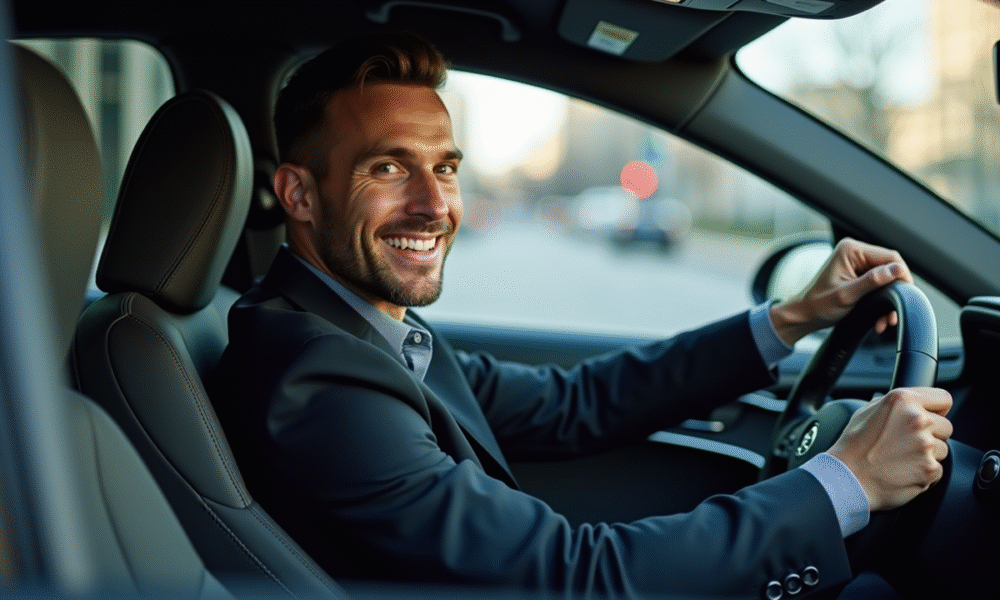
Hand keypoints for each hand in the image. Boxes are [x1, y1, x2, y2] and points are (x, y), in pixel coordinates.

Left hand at [769, 238, 912, 345]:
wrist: (805, 315)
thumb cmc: (819, 305)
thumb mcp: (847, 295)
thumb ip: (873, 281)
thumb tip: (897, 270)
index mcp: (851, 250)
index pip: (889, 257)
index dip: (902, 275)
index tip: (907, 294)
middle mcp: (855, 252)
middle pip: (890, 268)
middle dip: (895, 292)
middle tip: (894, 313)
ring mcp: (857, 263)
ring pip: (887, 279)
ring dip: (889, 300)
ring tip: (886, 320)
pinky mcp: (858, 275)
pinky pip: (879, 284)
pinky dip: (881, 301)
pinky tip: (879, 318)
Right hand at [828, 387, 952, 511]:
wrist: (846, 477)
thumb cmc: (853, 446)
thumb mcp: (866, 411)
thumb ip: (892, 405)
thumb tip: (907, 405)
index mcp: (903, 400)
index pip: (943, 398)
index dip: (936, 409)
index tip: (930, 417)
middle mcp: (917, 419)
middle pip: (946, 426)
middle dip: (931, 434)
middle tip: (907, 443)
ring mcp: (925, 445)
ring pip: (943, 449)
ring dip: (928, 454)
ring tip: (902, 458)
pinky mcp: (929, 468)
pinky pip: (938, 469)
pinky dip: (925, 472)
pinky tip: (904, 471)